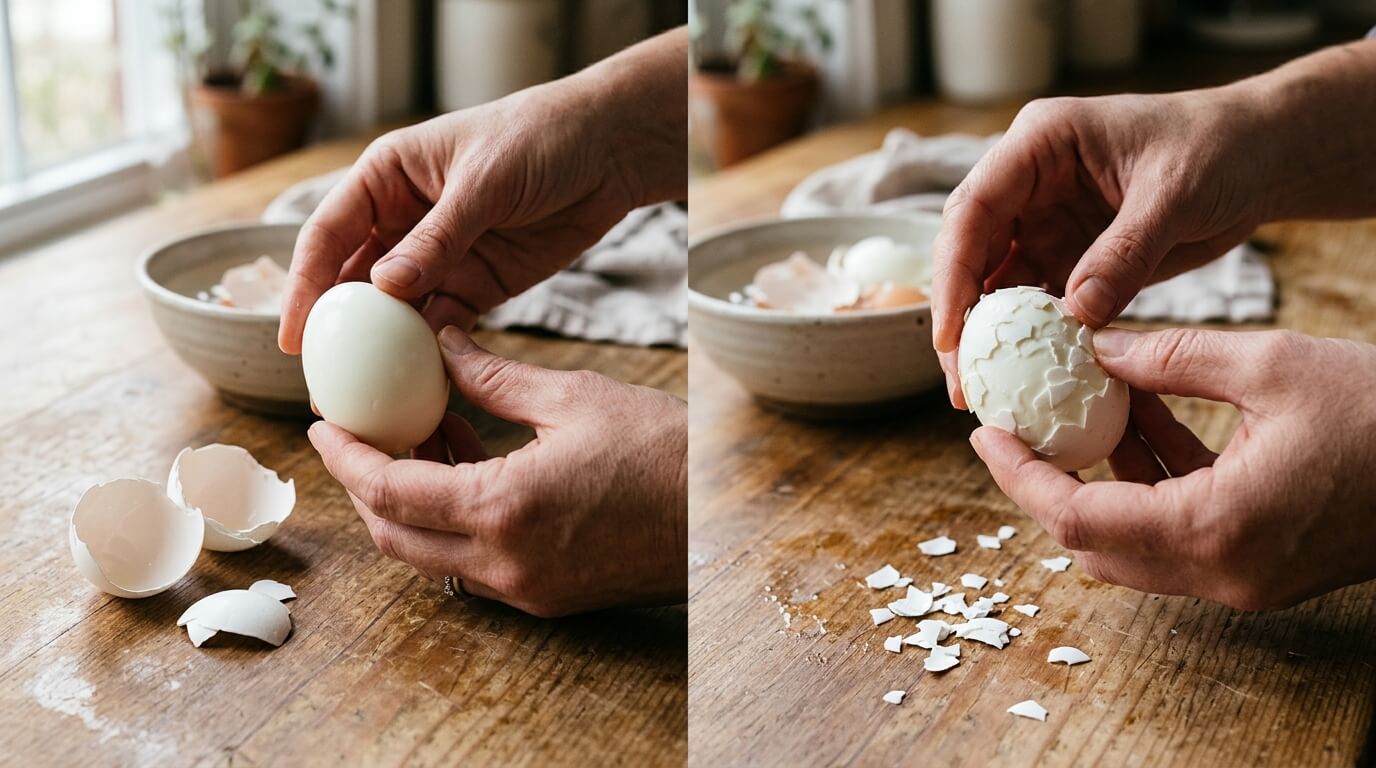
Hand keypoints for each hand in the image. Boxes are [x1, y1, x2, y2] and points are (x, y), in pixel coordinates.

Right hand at [278, 29, 686, 353]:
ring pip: (396, 312)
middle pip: (353, 282)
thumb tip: (382, 288)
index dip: (304, 285)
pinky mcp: (478, 284)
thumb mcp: (484, 181)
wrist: (609, 150)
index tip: (294, 337)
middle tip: (323, 386)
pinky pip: (443, 325)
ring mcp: (440, 256)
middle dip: (337, 333)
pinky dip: (430, 353)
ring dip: (380, 353)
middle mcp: (403, 219)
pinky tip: (418, 385)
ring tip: (364, 398)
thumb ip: (437, 237)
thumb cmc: (540, 138)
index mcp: (387, 177)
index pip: (329, 235)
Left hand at [308, 327, 686, 616]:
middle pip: (394, 536)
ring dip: (407, 506)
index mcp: (503, 508)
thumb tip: (441, 344)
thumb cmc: (661, 452)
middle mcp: (504, 562)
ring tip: (422, 441)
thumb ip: (492, 378)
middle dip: (364, 486)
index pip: (389, 491)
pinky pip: (470, 565)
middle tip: (360, 436)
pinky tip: (468, 470)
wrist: (719, 516)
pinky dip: (449, 524)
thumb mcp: (573, 397)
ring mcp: (523, 588)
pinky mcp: (544, 596)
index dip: (347, 458)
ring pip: (428, 558)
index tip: (324, 426)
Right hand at [930, 90, 1272, 405]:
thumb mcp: (1176, 193)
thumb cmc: (1222, 149)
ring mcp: (1044, 221)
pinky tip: (1025, 380)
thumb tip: (1078, 316)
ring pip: (995, 283)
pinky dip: (1029, 340)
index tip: (953, 332)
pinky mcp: (1068, 255)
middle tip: (959, 381)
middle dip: (959, 314)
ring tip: (982, 393)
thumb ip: (1125, 252)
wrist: (1262, 156)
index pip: (973, 209)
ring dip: (987, 336)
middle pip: (969, 250)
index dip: (954, 271)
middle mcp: (1028, 182)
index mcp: (1040, 143)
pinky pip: (1035, 303)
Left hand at [969, 326, 1375, 609]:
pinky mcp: (1258, 570)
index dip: (1018, 475)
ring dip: (1099, 483)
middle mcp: (1220, 572)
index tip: (985, 432)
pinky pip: (1174, 538)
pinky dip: (1148, 489)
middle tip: (1021, 425)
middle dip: (1047, 482)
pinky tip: (1148, 424)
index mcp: (1214, 528)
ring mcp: (1240, 580)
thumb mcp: (1273, 365)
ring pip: (1130, 546)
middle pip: (1091, 542)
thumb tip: (1093, 345)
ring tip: (1084, 411)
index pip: (1075, 518)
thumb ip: (1170, 358)